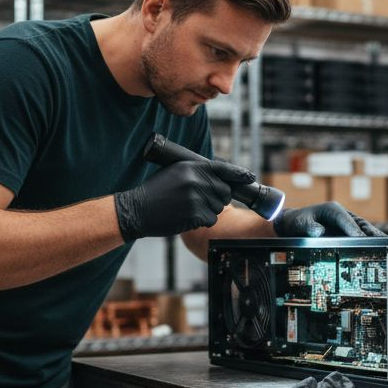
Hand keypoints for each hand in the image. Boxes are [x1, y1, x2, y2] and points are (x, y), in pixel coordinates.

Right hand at [114, 159, 254, 240]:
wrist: (136, 209)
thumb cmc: (155, 192)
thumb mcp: (175, 172)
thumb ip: (197, 173)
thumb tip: (222, 180)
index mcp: (192, 167)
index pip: (223, 168)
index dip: (239, 173)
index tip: (250, 177)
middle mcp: (196, 180)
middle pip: (225, 192)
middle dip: (217, 198)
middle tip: (200, 201)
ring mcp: (197, 197)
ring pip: (218, 208)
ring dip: (208, 211)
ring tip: (187, 208)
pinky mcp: (195, 214)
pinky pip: (211, 220)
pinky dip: (202, 221)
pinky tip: (187, 217)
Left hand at [273, 202, 386, 237]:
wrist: (293, 223)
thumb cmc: (297, 221)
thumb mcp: (300, 223)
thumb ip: (309, 227)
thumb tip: (319, 232)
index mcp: (332, 210)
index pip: (347, 220)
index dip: (355, 230)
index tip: (362, 239)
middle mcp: (342, 215)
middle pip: (360, 224)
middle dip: (371, 234)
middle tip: (382, 243)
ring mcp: (345, 224)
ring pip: (363, 230)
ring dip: (374, 238)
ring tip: (386, 247)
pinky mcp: (346, 232)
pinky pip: (360, 236)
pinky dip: (369, 242)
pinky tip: (377, 250)